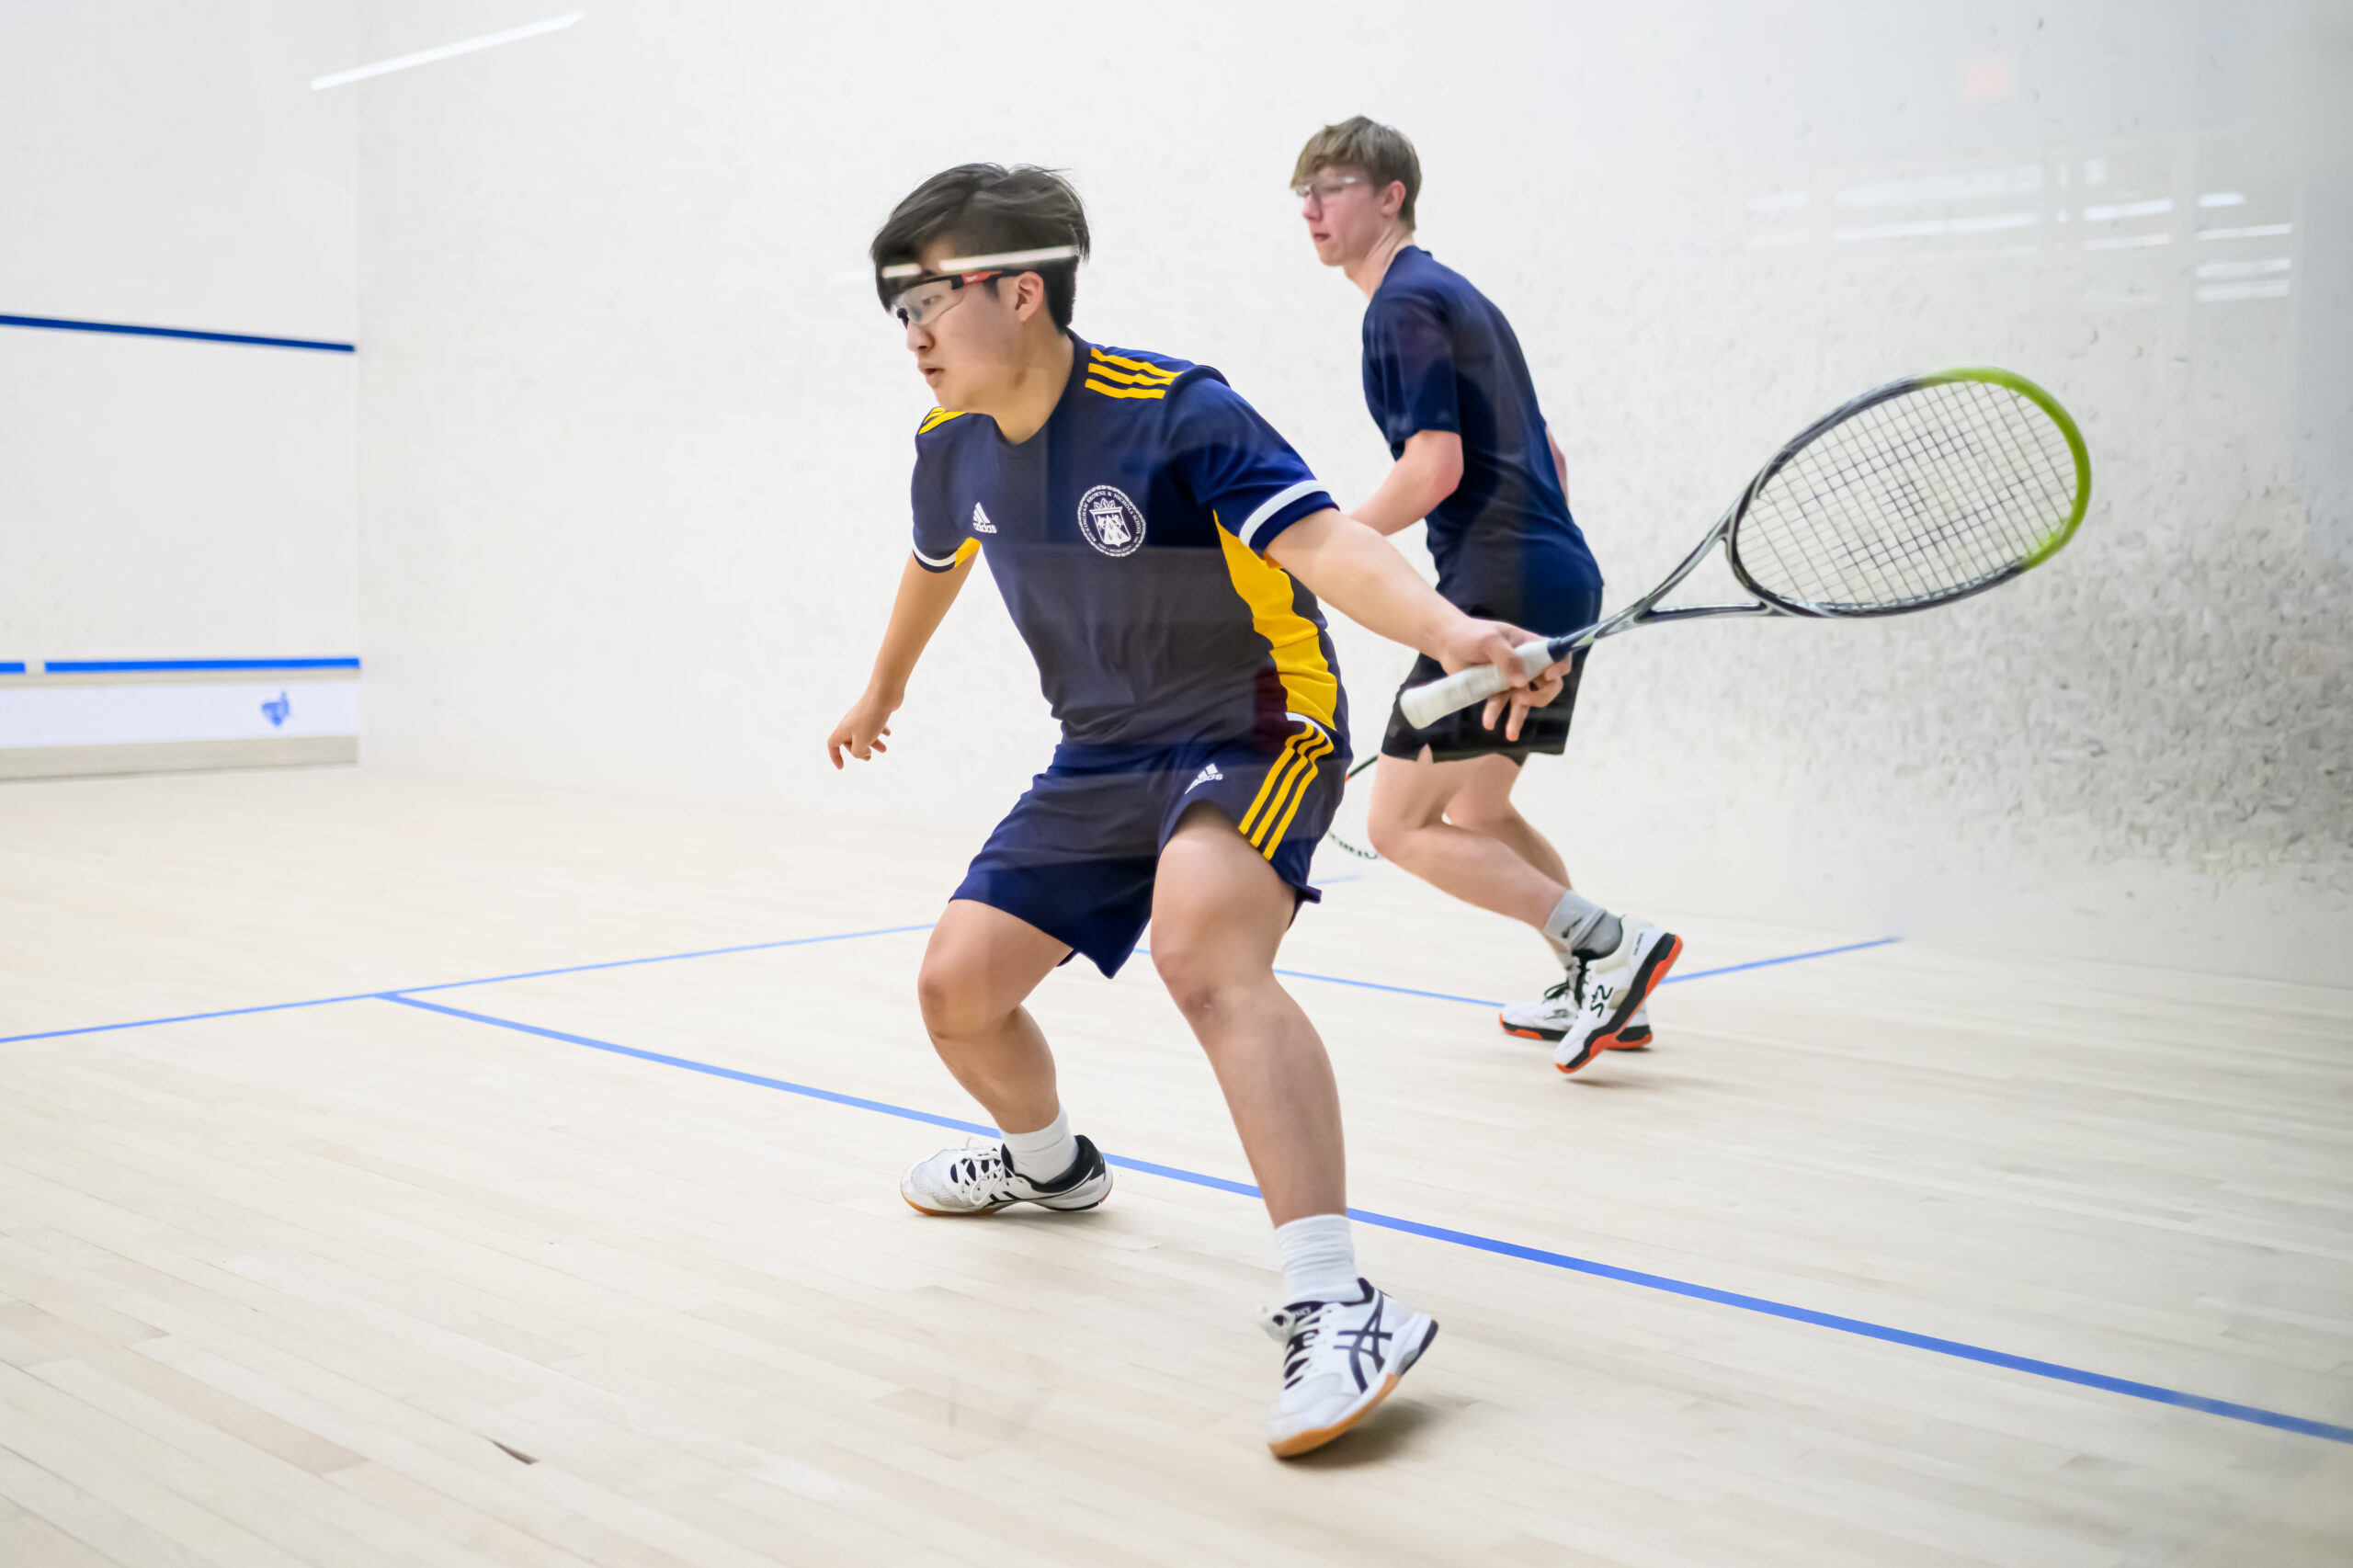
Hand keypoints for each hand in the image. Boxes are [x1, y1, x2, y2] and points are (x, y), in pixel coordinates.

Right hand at [827, 686, 899, 768]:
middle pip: (849, 740)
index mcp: (843, 729)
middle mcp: (850, 722)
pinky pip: (873, 724)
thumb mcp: (862, 742)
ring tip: (884, 750)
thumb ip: (858, 752)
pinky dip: (879, 731)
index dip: (835, 756)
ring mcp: (861, 716)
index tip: (842, 767)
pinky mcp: (872, 711)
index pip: (832, 744)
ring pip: (864, 733)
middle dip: (859, 750)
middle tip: (869, 757)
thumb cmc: (871, 718)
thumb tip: (862, 753)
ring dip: (873, 743)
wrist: (884, 693)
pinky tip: (889, 733)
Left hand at [1434, 618, 1567, 742]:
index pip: (1558, 655)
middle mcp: (1527, 664)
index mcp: (1530, 646)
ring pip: (1525, 701)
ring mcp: (1512, 679)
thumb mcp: (1489, 641)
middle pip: (1549, 685)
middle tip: (1522, 698)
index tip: (1549, 675)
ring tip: (1510, 732)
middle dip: (1541, 696)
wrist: (1447, 644)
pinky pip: (1501, 705)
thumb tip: (1522, 682)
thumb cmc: (1471, 634)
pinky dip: (1496, 715)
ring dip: (1519, 717)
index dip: (1560, 666)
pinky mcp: (1497, 690)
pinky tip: (1489, 723)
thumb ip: (1507, 658)